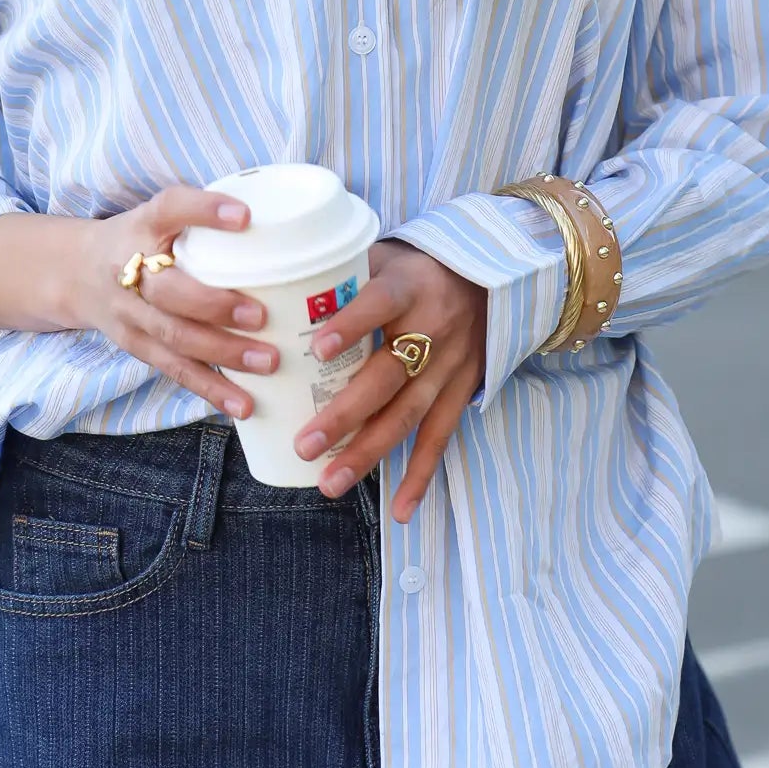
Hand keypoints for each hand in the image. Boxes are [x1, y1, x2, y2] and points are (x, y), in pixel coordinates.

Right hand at [72, 185, 277, 422]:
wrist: (77, 271)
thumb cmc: (140, 239)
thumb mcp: (161, 216)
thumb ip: (204, 218)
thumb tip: (281, 222)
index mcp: (145, 224)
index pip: (171, 208)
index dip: (205, 211)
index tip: (245, 217)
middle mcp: (130, 268)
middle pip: (168, 291)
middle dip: (215, 306)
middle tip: (260, 316)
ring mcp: (130, 313)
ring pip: (175, 337)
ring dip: (224, 354)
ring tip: (268, 362)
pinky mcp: (137, 345)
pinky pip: (175, 370)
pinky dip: (211, 389)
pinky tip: (243, 404)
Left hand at [294, 239, 486, 522]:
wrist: (490, 282)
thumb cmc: (417, 271)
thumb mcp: (385, 257)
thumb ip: (342, 276)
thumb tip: (278, 295)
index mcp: (408, 288)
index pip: (379, 303)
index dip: (351, 325)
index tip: (318, 350)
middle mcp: (432, 329)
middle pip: (387, 376)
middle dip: (344, 415)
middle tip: (304, 445)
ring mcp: (448, 367)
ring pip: (408, 415)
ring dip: (369, 452)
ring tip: (330, 482)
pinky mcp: (461, 392)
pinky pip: (440, 438)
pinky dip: (421, 476)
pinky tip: (399, 510)